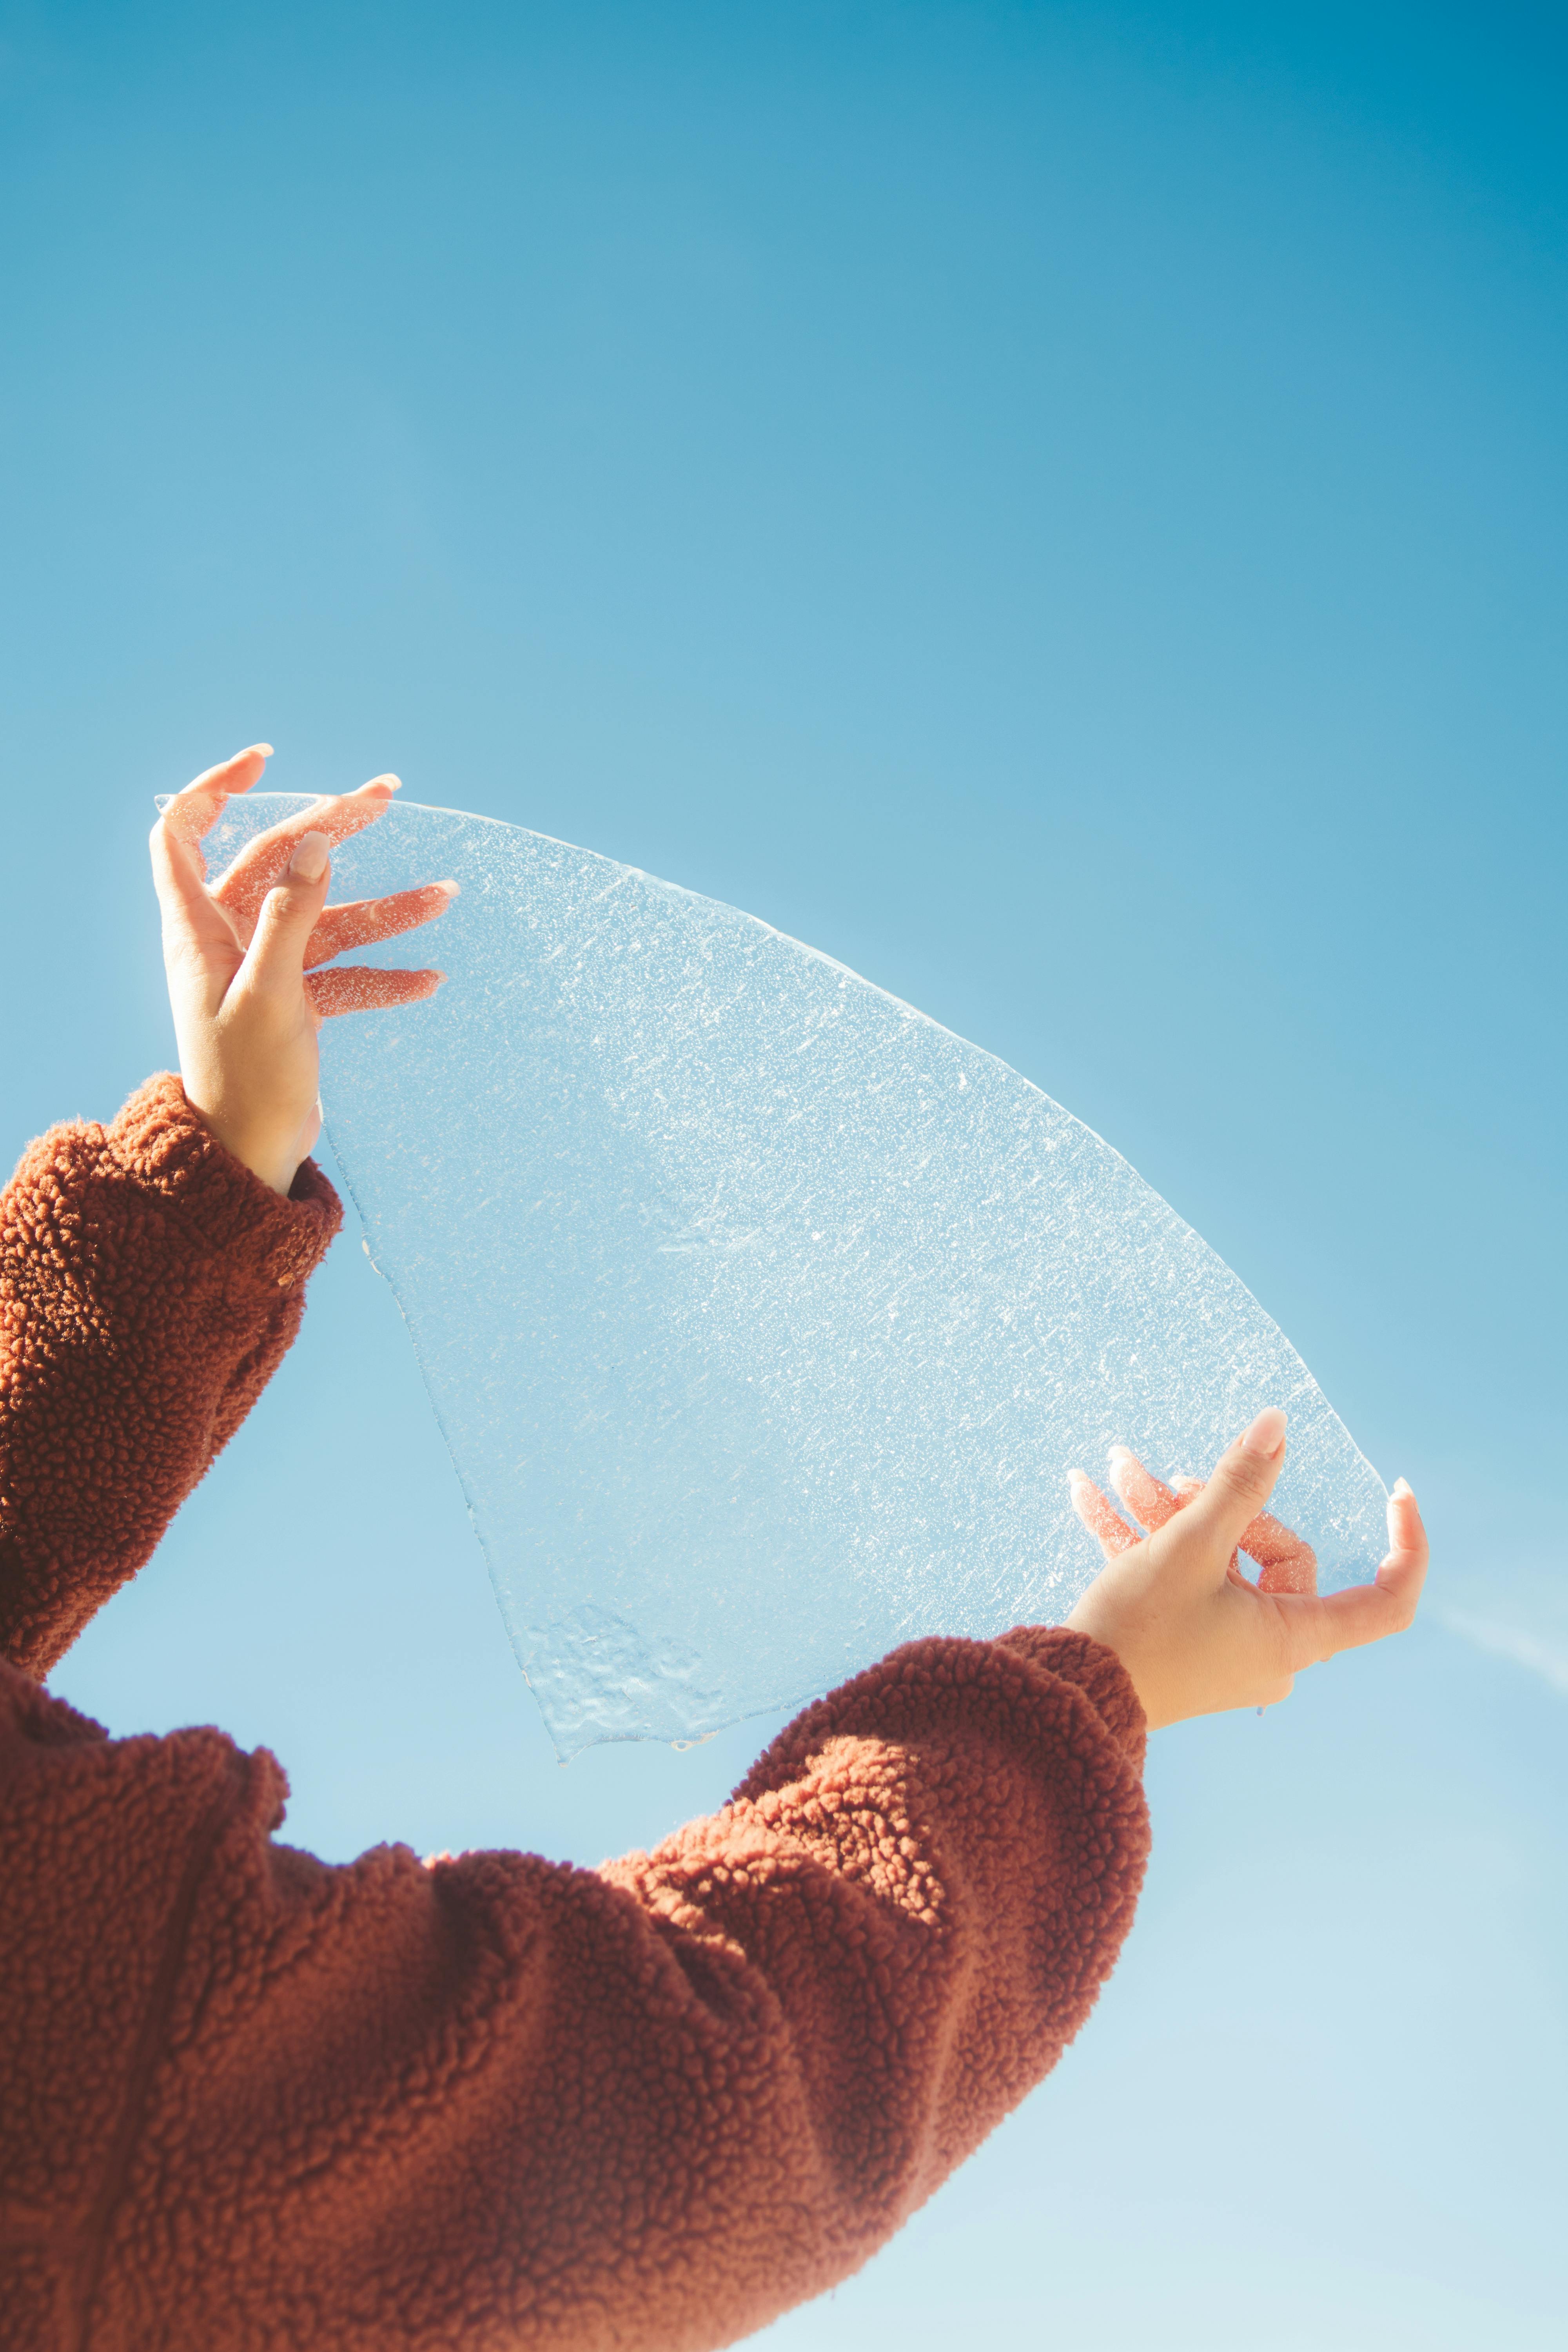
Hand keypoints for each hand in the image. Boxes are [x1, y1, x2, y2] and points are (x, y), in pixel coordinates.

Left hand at [150, 744, 455, 1193]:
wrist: (249, 1157)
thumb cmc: (245, 1082)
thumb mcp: (268, 995)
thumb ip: (290, 916)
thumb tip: (313, 842)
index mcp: (199, 927)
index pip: (184, 831)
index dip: (216, 788)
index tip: (267, 761)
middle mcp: (228, 939)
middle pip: (281, 861)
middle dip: (335, 828)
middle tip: (388, 795)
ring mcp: (265, 969)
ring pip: (327, 920)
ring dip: (384, 910)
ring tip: (445, 896)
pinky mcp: (295, 1004)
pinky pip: (344, 974)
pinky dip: (383, 975)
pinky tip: (429, 981)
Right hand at [1064, 1408, 1427, 1728]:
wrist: (1070, 1698)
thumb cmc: (1139, 1631)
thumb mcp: (1191, 1546)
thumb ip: (1238, 1482)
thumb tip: (1277, 1424)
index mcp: (1292, 1635)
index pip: (1387, 1599)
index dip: (1406, 1544)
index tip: (1398, 1491)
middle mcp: (1270, 1648)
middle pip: (1276, 1556)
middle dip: (1220, 1505)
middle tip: (1174, 1481)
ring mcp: (1227, 1646)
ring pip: (1217, 1560)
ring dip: (1167, 1512)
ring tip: (1117, 1467)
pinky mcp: (1187, 1643)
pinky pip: (1183, 1580)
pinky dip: (1146, 1541)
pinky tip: (1092, 1495)